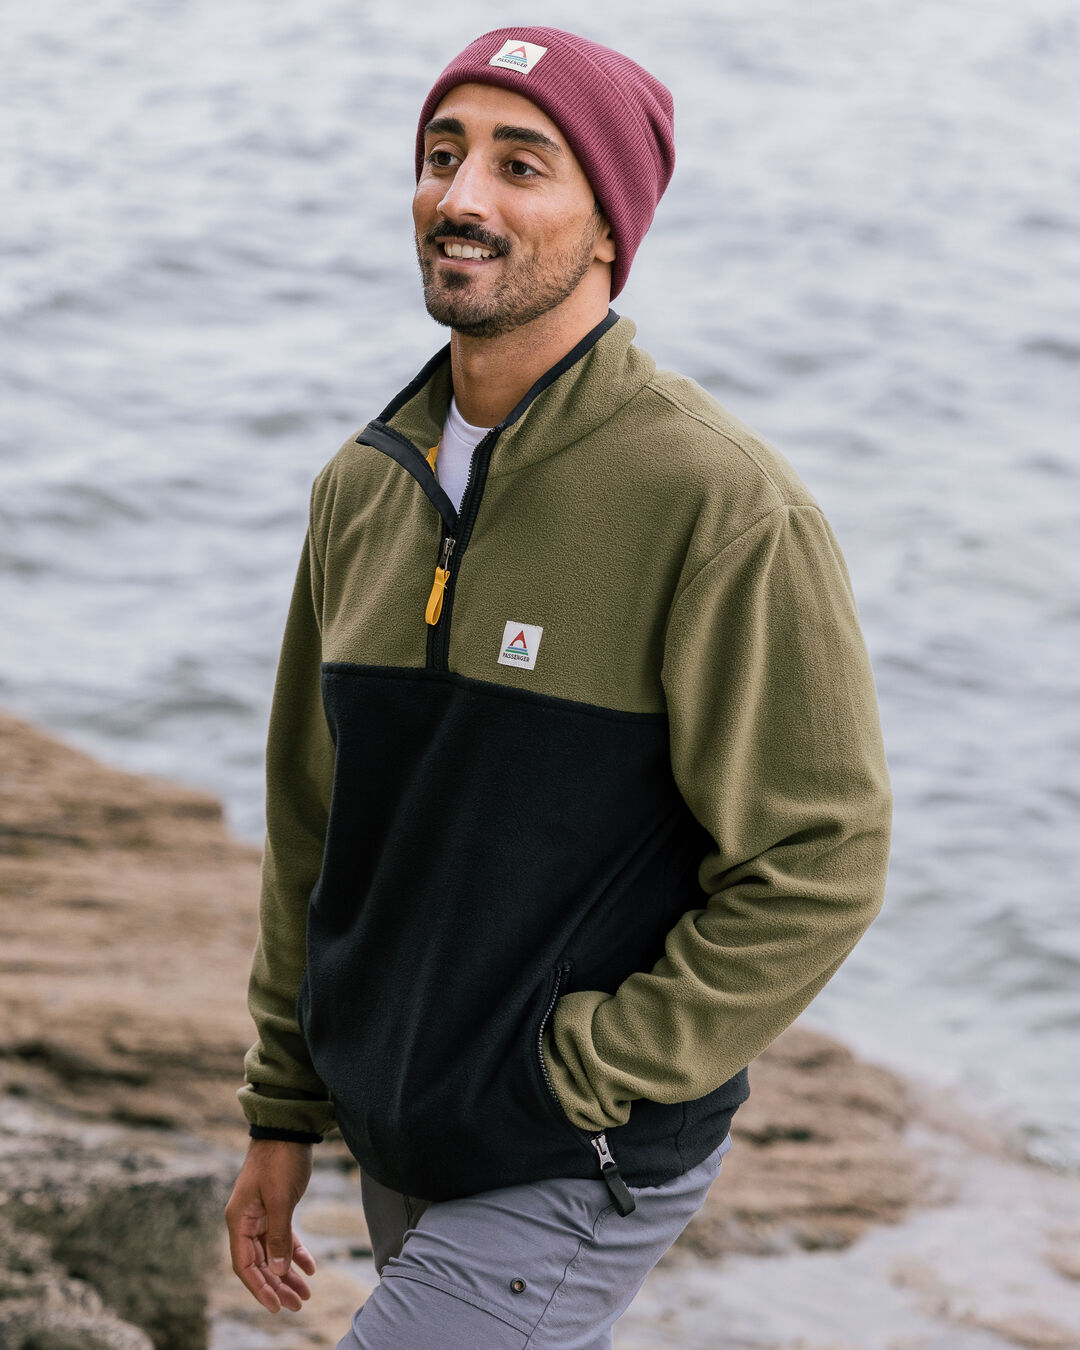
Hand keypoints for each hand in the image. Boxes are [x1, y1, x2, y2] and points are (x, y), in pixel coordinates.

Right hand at [225, 1139, 316, 1312]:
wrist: (288, 1129)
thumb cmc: (280, 1159)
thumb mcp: (281, 1198)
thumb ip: (278, 1235)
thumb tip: (278, 1271)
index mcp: (239, 1220)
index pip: (245, 1265)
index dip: (259, 1288)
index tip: (276, 1306)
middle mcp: (246, 1221)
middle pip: (259, 1263)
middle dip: (278, 1286)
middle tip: (298, 1304)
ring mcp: (260, 1215)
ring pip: (272, 1253)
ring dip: (288, 1274)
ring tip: (307, 1294)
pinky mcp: (275, 1208)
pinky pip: (283, 1238)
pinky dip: (295, 1252)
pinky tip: (310, 1267)